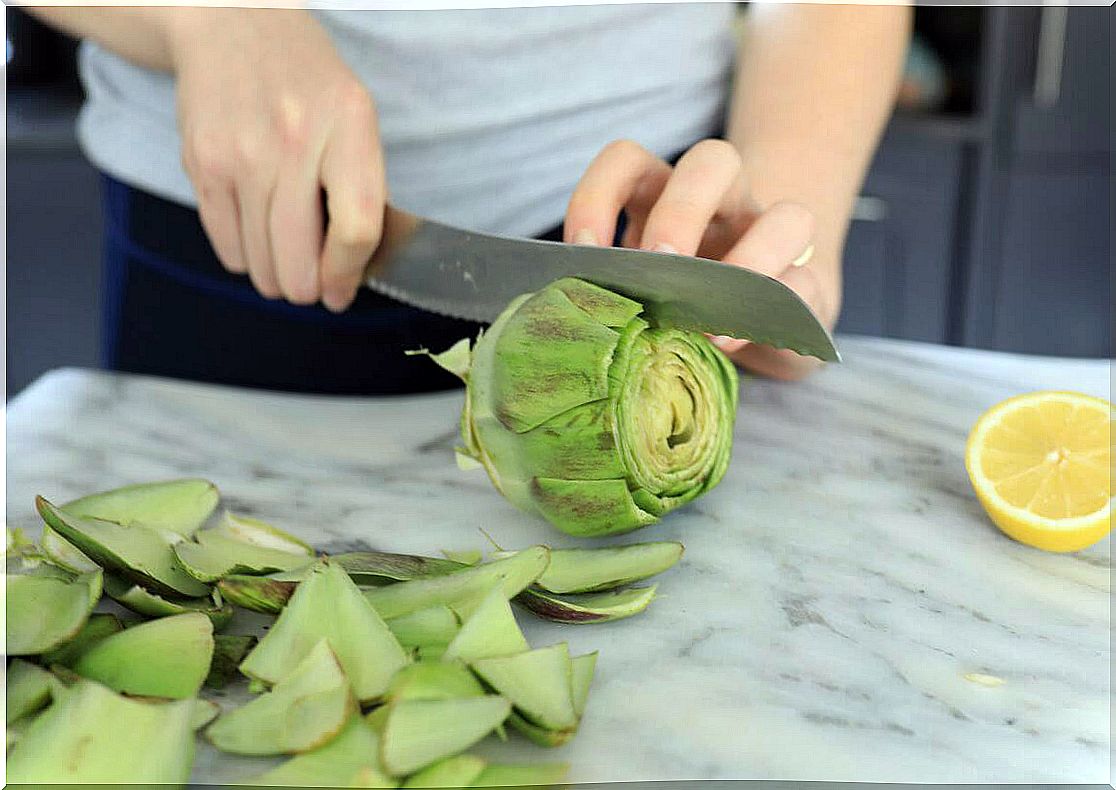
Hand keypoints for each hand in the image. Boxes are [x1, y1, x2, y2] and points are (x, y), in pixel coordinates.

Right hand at [170, 9, 383, 310]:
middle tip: (314, 286)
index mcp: (348, 126)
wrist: (229, 26)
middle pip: (300, 261)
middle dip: (309, 289)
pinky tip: (257, 232)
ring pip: (261, 265)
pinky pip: (227, 249)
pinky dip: (246, 257)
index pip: (357, 229)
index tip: (343, 290)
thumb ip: (362, 186)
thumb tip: (354, 269)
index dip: (350, 274)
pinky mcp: (201, 165)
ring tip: (286, 256)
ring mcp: (241, 154)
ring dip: (277, 277)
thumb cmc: (306, 81)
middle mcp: (294, 140)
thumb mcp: (355, 115)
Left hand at [564, 139, 839, 379]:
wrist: (756, 325)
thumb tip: (577, 316)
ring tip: (707, 321)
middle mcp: (721, 202)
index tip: (582, 251)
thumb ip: (614, 291)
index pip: (628, 159)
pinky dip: (774, 312)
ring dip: (750, 261)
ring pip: (788, 215)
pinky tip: (731, 342)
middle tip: (655, 266)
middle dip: (681, 212)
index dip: (599, 195)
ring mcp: (771, 239)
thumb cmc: (677, 304)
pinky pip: (807, 285)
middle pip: (713, 161)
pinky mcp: (808, 285)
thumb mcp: (635, 291)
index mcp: (663, 194)